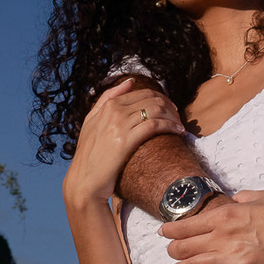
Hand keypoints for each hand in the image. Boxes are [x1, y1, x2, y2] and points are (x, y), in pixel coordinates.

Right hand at [63, 78, 184, 210]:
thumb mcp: (92, 122)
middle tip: (178, 117)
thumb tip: (130, 81)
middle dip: (169, 106)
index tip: (170, 108)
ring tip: (180, 126)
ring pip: (155, 110)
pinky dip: (170, 126)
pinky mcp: (125, 140)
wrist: (84, 182)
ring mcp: (118, 125)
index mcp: (107, 105)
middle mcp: (113, 111)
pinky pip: (154, 125)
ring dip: (173, 116)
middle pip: (152, 99)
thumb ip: (107, 99)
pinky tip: (178, 132)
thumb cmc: (89, 155)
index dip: (161, 98)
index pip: (142, 93)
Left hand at [161, 190, 263, 263]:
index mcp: (226, 212)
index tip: (163, 233)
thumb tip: (233, 200)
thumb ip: (242, 199)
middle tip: (170, 253)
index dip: (170, 230)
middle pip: (183, 246)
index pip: (186, 224)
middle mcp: (222, 233)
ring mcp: (231, 254)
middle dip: (172, 251)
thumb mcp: (261, 196)